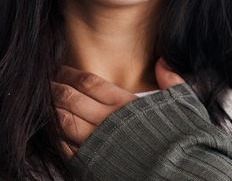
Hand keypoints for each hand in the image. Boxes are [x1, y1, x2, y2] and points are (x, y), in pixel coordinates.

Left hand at [52, 59, 185, 157]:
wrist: (184, 176)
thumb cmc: (187, 142)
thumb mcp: (185, 105)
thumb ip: (171, 82)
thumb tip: (163, 62)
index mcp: (126, 105)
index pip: (90, 83)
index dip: (71, 75)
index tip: (60, 70)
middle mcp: (108, 122)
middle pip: (71, 99)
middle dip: (55, 89)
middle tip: (44, 83)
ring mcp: (99, 145)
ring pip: (65, 122)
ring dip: (52, 110)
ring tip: (44, 103)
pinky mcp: (94, 167)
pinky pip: (67, 150)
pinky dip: (57, 138)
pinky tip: (52, 131)